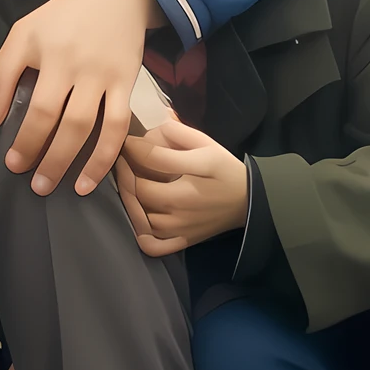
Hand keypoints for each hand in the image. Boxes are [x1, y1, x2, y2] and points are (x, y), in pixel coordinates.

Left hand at [0, 0, 158, 197]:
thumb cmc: (63, 15)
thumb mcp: (24, 31)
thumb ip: (1, 70)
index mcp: (44, 49)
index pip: (24, 94)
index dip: (14, 128)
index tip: (8, 158)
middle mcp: (74, 64)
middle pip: (54, 118)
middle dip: (37, 152)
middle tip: (24, 177)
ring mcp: (103, 76)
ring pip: (85, 126)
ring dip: (68, 161)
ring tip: (52, 187)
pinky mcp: (127, 84)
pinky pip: (117, 127)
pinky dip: (104, 157)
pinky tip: (90, 180)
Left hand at [119, 118, 251, 256]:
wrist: (247, 201)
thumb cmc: (225, 170)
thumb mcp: (207, 144)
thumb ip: (178, 132)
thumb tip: (152, 125)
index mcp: (195, 172)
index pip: (152, 158)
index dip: (133, 147)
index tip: (127, 141)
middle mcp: (184, 203)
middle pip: (140, 189)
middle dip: (125, 171)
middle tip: (122, 160)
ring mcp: (181, 227)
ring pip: (140, 216)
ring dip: (129, 198)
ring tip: (128, 183)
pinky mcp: (182, 241)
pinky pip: (151, 244)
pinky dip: (139, 232)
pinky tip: (139, 216)